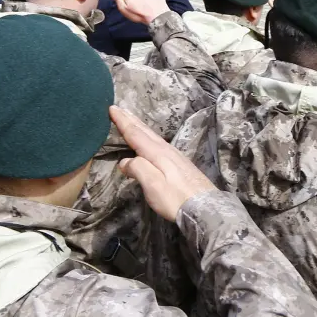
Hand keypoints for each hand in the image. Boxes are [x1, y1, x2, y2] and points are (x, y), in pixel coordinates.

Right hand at [113, 106, 213, 221]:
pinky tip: (149, 141)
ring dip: (139, 126)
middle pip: (145, 131)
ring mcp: (175, 155)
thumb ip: (138, 169)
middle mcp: (166, 150)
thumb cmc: (176, 198)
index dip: (123, 121)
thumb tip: (124, 161)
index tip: (112, 108)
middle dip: (130, 119)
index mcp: (157, 153)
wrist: (205, 208)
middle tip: (118, 108)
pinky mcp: (180, 163)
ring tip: (131, 119)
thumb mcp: (153, 185)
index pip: (136, 133)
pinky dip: (149, 136)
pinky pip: (159, 143)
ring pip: (152, 135)